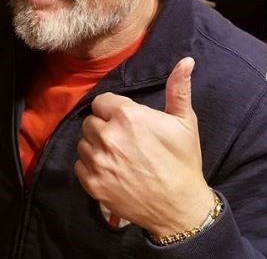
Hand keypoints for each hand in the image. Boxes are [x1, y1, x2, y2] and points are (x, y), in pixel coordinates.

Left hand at [75, 57, 214, 235]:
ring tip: (117, 155)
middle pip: (90, 121)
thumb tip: (186, 61)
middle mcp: (108, 136)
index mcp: (128, 116)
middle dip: (104, 127)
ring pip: (83, 143)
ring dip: (96, 146)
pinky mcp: (93, 184)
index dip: (114, 110)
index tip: (127, 121)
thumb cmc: (183, 161)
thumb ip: (179, 89)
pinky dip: (91, 166)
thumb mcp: (185, 122)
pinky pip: (80, 166)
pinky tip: (111, 170)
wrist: (178, 206)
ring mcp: (98, 162)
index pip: (101, 102)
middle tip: (123, 139)